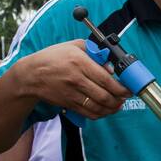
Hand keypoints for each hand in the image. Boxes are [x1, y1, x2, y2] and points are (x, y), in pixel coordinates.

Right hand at [13, 41, 130, 118]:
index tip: (128, 88)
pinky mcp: (68, 104)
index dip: (121, 87)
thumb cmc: (53, 57)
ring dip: (112, 108)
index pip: (106, 79)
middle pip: (104, 96)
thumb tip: (110, 67)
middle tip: (125, 97)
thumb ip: (95, 52)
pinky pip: (88, 113)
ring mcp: (72, 94)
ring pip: (98, 107)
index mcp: (79, 62)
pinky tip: (106, 110)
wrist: (31, 75)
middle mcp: (76, 79)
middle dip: (119, 99)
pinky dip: (100, 114)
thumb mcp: (74, 46)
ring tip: (118, 104)